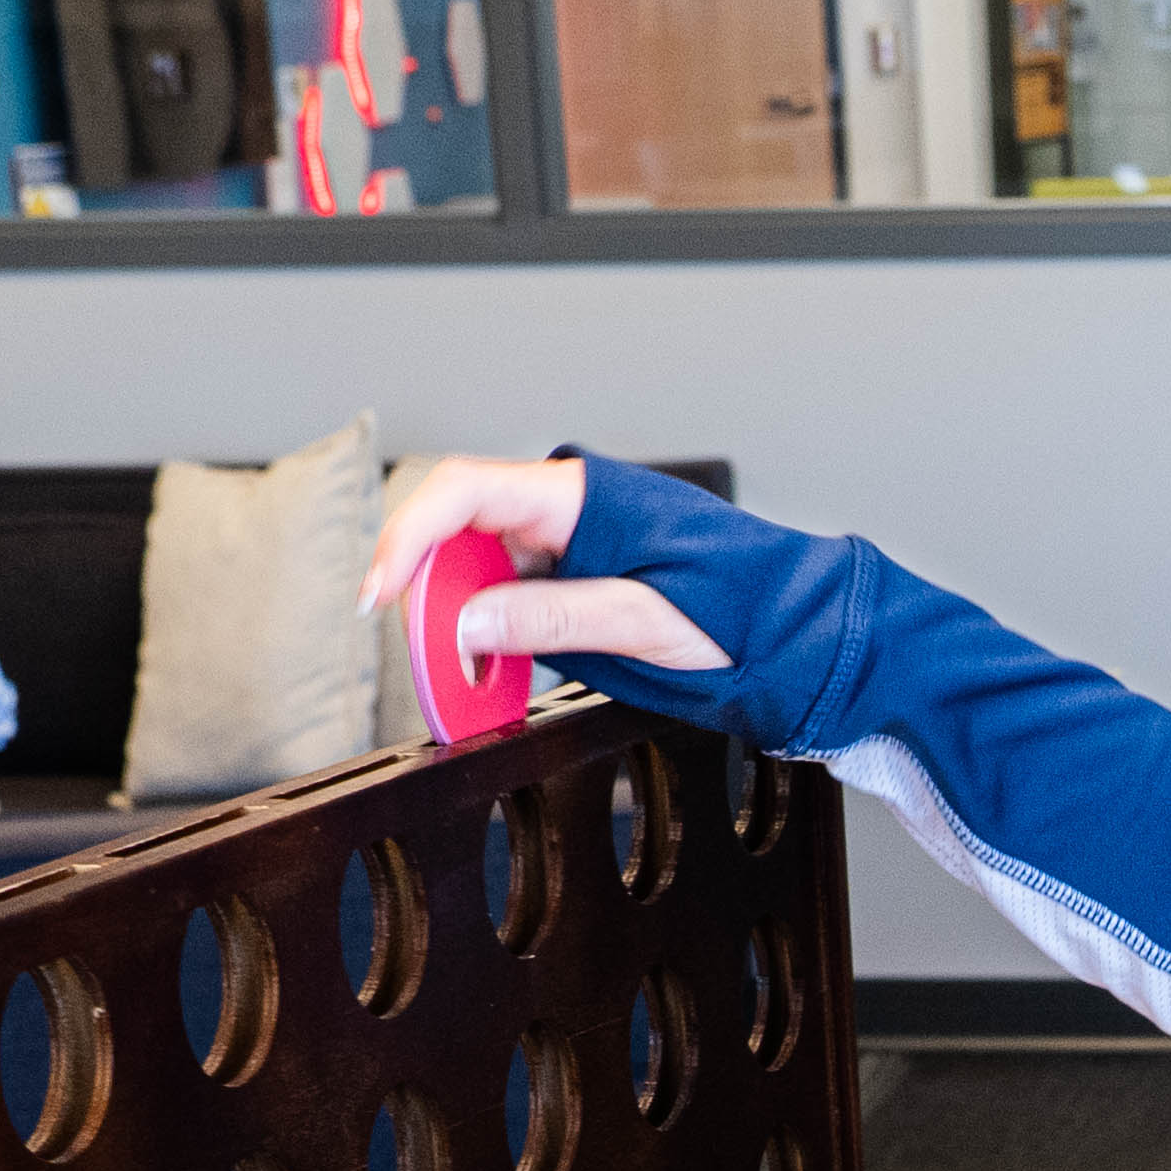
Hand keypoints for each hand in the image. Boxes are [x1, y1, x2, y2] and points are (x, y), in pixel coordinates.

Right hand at [360, 454, 728, 674]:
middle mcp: (565, 512)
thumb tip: (470, 622)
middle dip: (432, 593)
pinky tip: (494, 671)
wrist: (790, 627)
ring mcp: (569, 543)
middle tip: (430, 658)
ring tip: (466, 677)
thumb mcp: (643, 622)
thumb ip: (553, 619)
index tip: (380, 593)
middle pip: (460, 531)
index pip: (463, 493)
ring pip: (481, 568)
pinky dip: (494, 633)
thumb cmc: (739, 609)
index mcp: (579, 501)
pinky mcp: (576, 576)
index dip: (409, 537)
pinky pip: (513, 595)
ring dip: (462, 620)